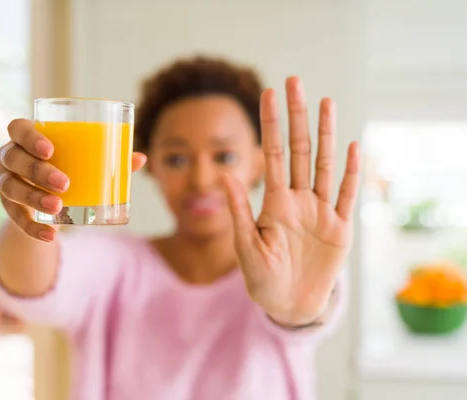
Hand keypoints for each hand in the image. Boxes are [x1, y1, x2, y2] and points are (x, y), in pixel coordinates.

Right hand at [0, 119, 146, 240]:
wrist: (50, 199)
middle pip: (13, 157)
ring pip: (10, 187)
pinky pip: (14, 218)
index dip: (30, 137)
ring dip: (33, 198)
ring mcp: (5, 180)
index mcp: (26, 137)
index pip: (18, 128)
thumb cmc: (69, 167)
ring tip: (58, 207)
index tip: (51, 150)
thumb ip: (109, 158)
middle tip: (64, 183)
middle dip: (37, 171)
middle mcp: (9, 155)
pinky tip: (50, 235)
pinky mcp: (8, 206)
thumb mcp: (84, 162)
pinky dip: (32, 228)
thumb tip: (140, 159)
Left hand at [224, 77, 359, 325]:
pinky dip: (350, 172)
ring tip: (326, 103)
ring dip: (325, 134)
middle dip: (296, 117)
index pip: (272, 154)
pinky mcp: (339, 228)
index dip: (271, 124)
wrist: (288, 305)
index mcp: (274, 202)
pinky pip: (345, 195)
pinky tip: (352, 147)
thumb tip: (224, 174)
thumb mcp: (246, 245)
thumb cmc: (262, 278)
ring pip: (323, 164)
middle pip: (298, 150)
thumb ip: (238, 210)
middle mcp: (298, 199)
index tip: (268, 93)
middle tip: (294, 82)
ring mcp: (320, 211)